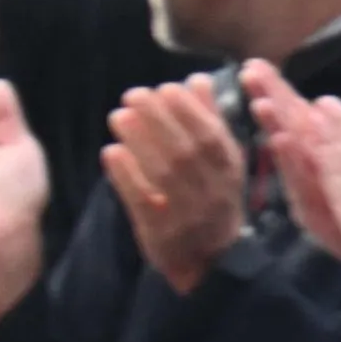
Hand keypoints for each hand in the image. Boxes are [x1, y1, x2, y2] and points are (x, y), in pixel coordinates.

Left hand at [103, 80, 247, 293]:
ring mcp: (187, 216)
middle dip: (157, 119)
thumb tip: (198, 80)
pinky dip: (127, 177)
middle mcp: (212, 193)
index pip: (211, 136)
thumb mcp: (224, 162)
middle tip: (132, 95)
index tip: (164, 88)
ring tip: (118, 116)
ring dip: (139, 142)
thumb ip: (211, 121)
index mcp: (229, 171)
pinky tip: (111, 152)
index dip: (187, 110)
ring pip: (163, 175)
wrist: (211, 262)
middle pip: (185, 153)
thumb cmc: (214, 199)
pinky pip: (144, 203)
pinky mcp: (162, 234)